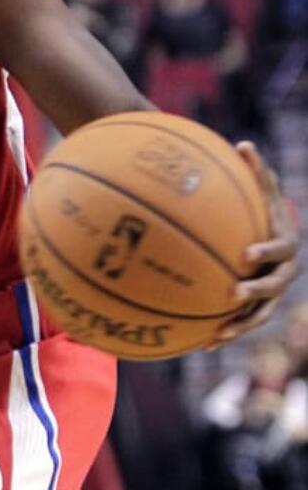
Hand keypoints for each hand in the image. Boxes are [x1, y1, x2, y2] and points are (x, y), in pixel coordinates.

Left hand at [215, 143, 300, 343]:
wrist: (275, 240)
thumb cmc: (264, 212)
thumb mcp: (263, 192)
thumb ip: (256, 173)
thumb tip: (242, 144)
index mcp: (285, 246)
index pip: (280, 250)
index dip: (266, 252)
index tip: (246, 254)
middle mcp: (283, 273)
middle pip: (274, 287)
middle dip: (256, 293)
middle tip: (233, 294)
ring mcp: (273, 295)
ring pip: (260, 314)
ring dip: (241, 324)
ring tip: (219, 334)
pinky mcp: (257, 310)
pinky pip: (242, 324)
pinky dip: (225, 334)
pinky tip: (203, 345)